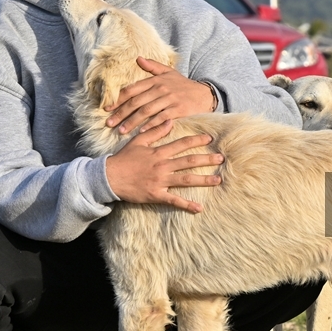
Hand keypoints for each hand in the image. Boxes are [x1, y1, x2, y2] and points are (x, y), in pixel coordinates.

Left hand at [105, 57, 216, 134]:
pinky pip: (161, 118)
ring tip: (121, 131)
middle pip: (136, 102)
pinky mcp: (178, 110)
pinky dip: (150, 125)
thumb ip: (153, 66)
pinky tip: (141, 132)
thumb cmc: (184, 85)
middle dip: (121, 113)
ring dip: (132, 122)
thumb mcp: (169, 72)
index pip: (132, 89)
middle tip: (109, 123)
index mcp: (155, 80)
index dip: (118, 99)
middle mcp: (161, 88)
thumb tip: (138, 58)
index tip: (107, 109)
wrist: (204, 94)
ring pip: (146, 111)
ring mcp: (169, 99)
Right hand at [105, 120, 222, 212]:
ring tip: (218, 180)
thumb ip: (154, 132)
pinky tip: (199, 208)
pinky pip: (174, 201)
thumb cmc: (123, 159)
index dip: (196, 140)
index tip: (210, 139)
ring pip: (186, 180)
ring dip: (203, 180)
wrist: (109, 177)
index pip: (181, 144)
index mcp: (158, 152)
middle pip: (189, 161)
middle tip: (221, 159)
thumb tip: (170, 122)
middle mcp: (162, 166)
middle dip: (206, 159)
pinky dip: (187, 205)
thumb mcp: (138, 141)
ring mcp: (160, 181)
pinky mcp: (156, 195)